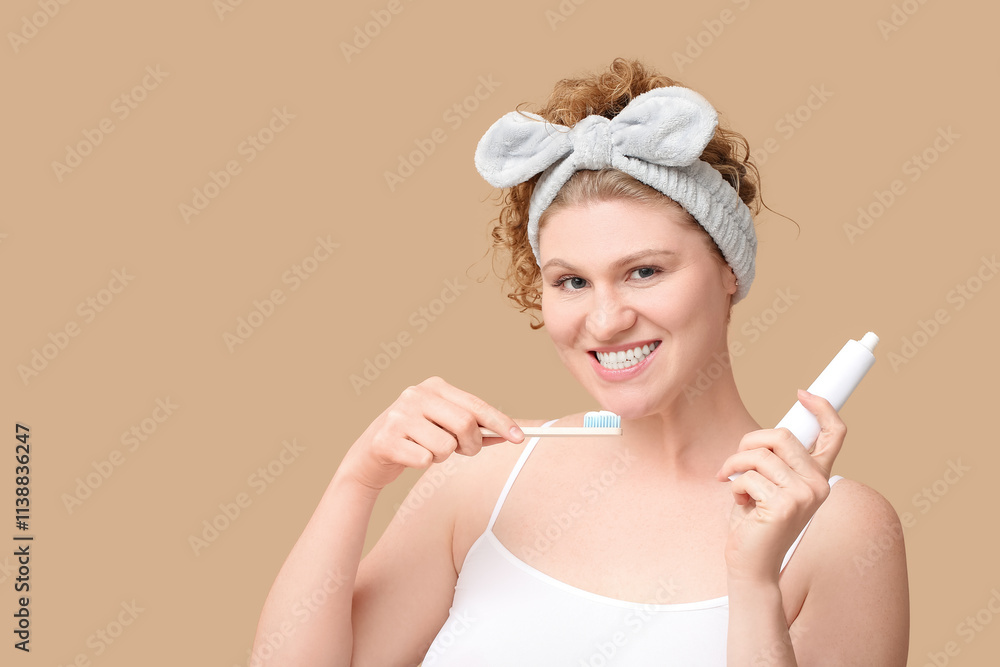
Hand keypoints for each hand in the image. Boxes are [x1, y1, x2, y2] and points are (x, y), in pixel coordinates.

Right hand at [339, 376, 524, 492]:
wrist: (370, 456)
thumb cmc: (416, 439)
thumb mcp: (444, 426)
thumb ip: (474, 427)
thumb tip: (510, 433)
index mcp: (434, 386)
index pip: (476, 405)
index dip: (500, 422)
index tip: (519, 438)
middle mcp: (416, 394)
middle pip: (466, 424)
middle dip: (472, 445)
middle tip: (464, 452)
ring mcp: (399, 415)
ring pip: (446, 447)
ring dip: (443, 457)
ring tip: (427, 450)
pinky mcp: (386, 438)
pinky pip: (425, 460)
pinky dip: (422, 464)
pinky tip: (409, 457)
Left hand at [715, 389, 846, 582]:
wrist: (752, 563)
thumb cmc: (755, 522)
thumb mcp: (769, 484)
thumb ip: (775, 460)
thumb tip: (767, 435)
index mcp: (818, 476)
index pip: (834, 434)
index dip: (822, 408)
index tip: (802, 393)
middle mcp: (819, 484)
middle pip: (782, 434)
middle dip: (748, 442)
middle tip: (734, 462)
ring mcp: (805, 495)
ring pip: (759, 455)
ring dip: (735, 465)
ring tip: (731, 483)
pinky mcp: (784, 505)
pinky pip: (748, 476)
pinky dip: (734, 485)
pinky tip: (739, 504)